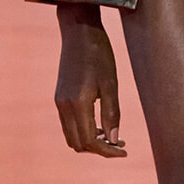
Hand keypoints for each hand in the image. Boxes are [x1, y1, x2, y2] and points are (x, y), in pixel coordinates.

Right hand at [54, 4, 125, 156]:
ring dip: (90, 142)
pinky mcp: (59, 97)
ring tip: (112, 136)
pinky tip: (100, 125)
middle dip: (99, 149)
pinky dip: (83, 131)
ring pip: (71, 136)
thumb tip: (114, 140)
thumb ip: (112, 114)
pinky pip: (68, 125)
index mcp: (77, 103)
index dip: (107, 151)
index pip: (90, 141)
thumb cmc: (99, 55)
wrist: (79, 32)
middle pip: (78, 144)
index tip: (124, 150)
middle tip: (120, 144)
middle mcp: (64, 106)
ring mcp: (59, 102)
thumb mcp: (111, 84)